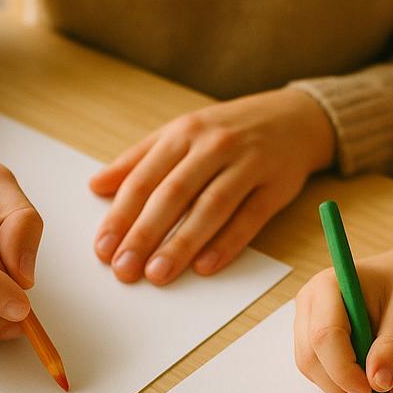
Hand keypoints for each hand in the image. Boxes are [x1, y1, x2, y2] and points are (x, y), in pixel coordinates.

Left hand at [89, 88, 334, 284]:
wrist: (296, 118)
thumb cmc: (227, 131)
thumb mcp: (180, 134)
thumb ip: (138, 160)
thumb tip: (96, 185)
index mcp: (183, 133)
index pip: (144, 179)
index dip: (121, 216)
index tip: (102, 249)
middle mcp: (214, 146)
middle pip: (173, 194)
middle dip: (145, 234)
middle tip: (124, 269)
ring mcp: (247, 164)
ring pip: (210, 207)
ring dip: (182, 243)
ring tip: (158, 274)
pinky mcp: (276, 186)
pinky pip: (249, 218)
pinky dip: (227, 243)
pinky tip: (205, 267)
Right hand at [294, 198, 392, 392]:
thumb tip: (378, 383)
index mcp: (328, 286)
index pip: (325, 336)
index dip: (344, 370)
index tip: (370, 392)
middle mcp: (309, 302)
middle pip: (311, 355)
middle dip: (340, 383)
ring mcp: (307, 320)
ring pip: (311, 366)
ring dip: (341, 385)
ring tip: (381, 386)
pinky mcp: (312, 336)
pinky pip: (319, 368)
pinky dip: (342, 381)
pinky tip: (370, 378)